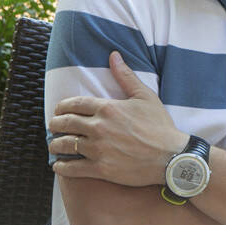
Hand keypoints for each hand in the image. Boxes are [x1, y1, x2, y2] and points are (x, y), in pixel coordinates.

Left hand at [48, 51, 187, 186]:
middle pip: (65, 123)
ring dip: (55, 144)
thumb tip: (113, 56)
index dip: (62, 106)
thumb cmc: (160, 126)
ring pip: (65, 145)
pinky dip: (61, 166)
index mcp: (108, 108)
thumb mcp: (145, 97)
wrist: (171, 157)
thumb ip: (126, 76)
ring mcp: (98, 149)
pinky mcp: (100, 169)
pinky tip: (59, 165)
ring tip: (55, 144)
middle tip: (54, 126)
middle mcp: (99, 127)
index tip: (59, 110)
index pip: (74, 104)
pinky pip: (71, 168)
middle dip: (55, 124)